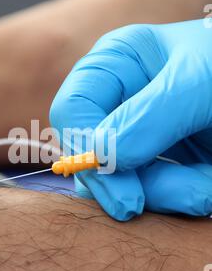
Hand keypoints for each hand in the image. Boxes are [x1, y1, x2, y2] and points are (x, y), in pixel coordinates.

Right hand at [50, 19, 211, 220]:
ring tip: (205, 187)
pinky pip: (152, 194)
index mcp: (116, 65)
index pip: (72, 109)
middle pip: (90, 154)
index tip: (116, 177)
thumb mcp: (199, 81)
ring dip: (165, 193)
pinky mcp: (160, 165)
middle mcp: (118, 103)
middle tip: (145, 204)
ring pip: (120, 183)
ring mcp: (138, 137)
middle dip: (126, 180)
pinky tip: (205, 187)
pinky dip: (181, 197)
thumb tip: (103, 156)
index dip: (84, 145)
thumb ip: (151, 114)